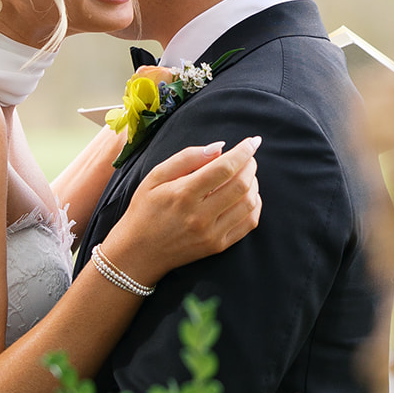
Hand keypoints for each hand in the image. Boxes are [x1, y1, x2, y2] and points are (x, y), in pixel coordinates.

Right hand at [104, 137, 261, 286]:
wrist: (139, 252)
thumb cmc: (145, 209)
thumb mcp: (155, 176)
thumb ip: (187, 157)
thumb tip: (219, 147)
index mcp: (183, 194)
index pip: (224, 168)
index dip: (243, 152)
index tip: (253, 141)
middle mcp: (200, 215)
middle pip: (241, 185)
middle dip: (250, 165)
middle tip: (248, 157)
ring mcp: (211, 233)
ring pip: (248, 204)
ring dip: (254, 184)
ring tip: (246, 175)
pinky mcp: (217, 246)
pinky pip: (248, 223)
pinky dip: (254, 205)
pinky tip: (247, 196)